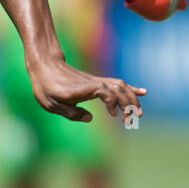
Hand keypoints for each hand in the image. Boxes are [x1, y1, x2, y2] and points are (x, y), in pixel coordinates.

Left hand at [28, 57, 145, 123]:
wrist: (45, 65)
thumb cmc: (45, 87)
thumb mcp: (51, 104)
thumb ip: (71, 113)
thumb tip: (90, 118)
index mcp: (82, 90)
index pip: (105, 91)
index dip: (113, 102)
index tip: (115, 115)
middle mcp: (92, 83)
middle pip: (118, 89)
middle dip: (129, 105)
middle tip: (131, 122)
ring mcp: (96, 81)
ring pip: (121, 86)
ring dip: (132, 99)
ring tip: (139, 113)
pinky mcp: (97, 82)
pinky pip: (117, 84)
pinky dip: (130, 88)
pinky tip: (143, 92)